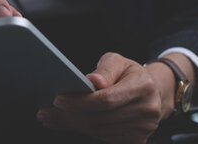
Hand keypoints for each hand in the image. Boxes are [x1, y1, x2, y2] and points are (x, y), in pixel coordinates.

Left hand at [37, 52, 168, 143]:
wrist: (153, 92)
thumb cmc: (129, 74)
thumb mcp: (118, 61)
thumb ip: (105, 69)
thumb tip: (93, 81)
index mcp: (143, 87)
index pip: (106, 100)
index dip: (80, 102)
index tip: (58, 100)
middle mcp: (147, 109)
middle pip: (99, 118)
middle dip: (68, 116)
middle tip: (45, 112)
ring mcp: (144, 128)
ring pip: (99, 130)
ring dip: (72, 125)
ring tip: (51, 117)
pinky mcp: (138, 140)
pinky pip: (104, 138)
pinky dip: (84, 130)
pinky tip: (68, 123)